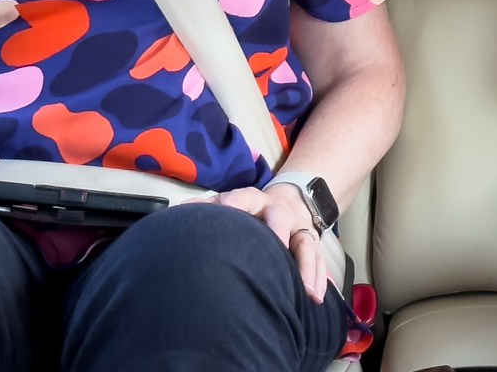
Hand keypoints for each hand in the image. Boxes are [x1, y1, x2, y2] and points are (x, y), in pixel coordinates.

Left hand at [203, 185, 328, 302]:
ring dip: (307, 266)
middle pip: (279, 217)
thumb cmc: (247, 212)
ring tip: (306, 291)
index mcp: (250, 201)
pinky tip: (317, 297)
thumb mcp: (228, 206)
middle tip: (278, 249)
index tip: (229, 214)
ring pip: (306, 242)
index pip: (242, 199)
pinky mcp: (310, 242)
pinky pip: (319, 259)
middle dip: (278, 232)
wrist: (287, 201)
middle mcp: (276, 211)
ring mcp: (297, 227)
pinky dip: (319, 278)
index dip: (235, 207)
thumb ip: (206, 211)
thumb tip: (177, 213)